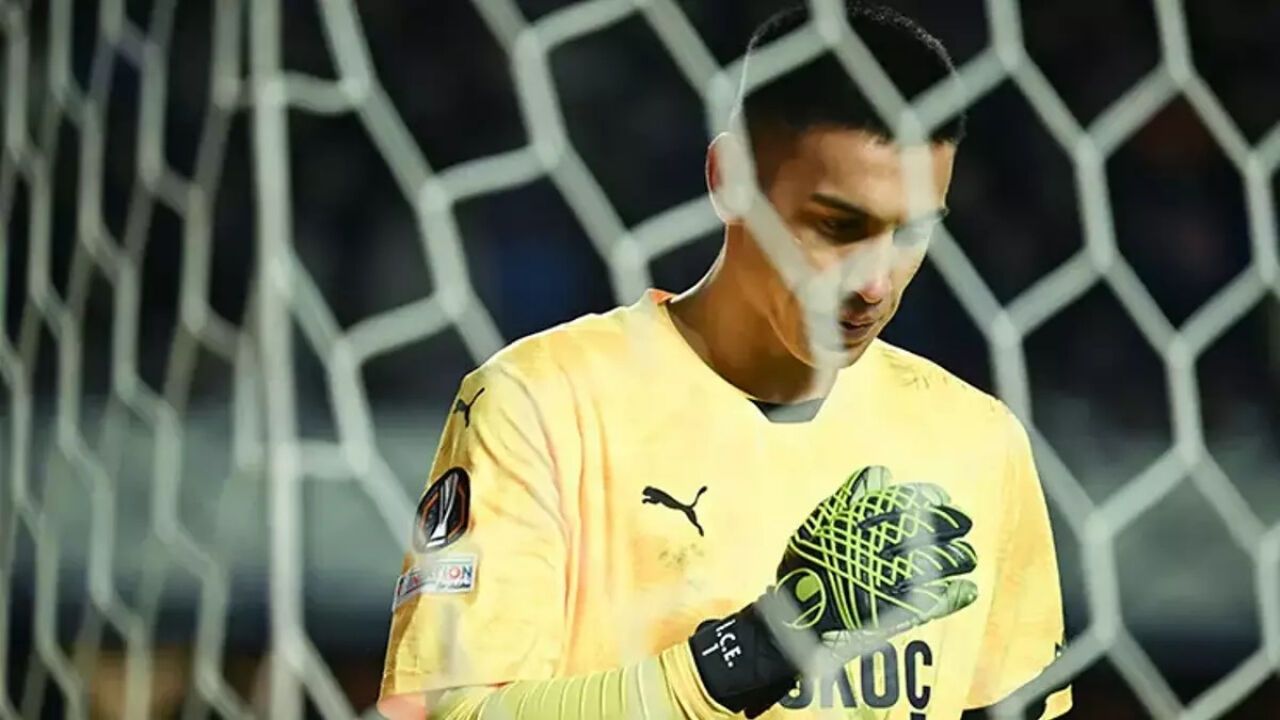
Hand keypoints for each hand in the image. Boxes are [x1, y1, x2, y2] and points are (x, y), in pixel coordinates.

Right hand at [689, 465, 978, 715]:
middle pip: (919, 531)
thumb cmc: (804, 571)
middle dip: (947, 524)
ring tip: (968, 557)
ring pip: (930, 564)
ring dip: (955, 558)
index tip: (941, 496)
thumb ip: (849, 500)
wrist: (791, 623)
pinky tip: (969, 590)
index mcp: (849, 525)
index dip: (923, 498)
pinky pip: (930, 603)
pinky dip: (952, 597)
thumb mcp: (818, 527)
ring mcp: (881, 582)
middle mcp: (866, 550)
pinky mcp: (891, 615)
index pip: (896, 503)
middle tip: (965, 521)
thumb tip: (882, 474)